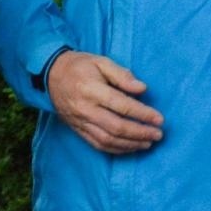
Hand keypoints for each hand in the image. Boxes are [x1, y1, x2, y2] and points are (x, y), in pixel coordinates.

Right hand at [47, 50, 163, 153]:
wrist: (50, 75)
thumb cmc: (80, 66)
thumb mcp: (101, 61)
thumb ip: (122, 75)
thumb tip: (142, 89)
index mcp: (92, 89)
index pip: (122, 106)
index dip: (143, 114)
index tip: (159, 119)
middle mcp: (85, 109)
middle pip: (116, 127)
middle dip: (140, 133)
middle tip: (158, 134)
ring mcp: (80, 121)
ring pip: (107, 140)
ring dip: (130, 144)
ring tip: (148, 143)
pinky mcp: (77, 129)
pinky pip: (97, 144)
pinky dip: (116, 149)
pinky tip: (130, 147)